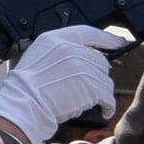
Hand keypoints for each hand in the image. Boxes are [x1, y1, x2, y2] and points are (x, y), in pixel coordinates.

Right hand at [0, 24, 131, 143]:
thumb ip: (58, 51)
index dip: (107, 38)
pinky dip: (108, 106)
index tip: (119, 42)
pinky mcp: (90, 87)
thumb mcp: (37, 55)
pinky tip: (103, 110)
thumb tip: (79, 56)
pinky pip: (108, 97)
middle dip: (97, 74)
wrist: (24, 103)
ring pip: (105, 80)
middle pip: (100, 60)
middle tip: (89, 87)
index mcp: (56, 39)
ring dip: (101, 92)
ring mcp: (82, 68)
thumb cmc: (25, 86)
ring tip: (91, 101)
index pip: (88, 32)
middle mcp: (71, 49)